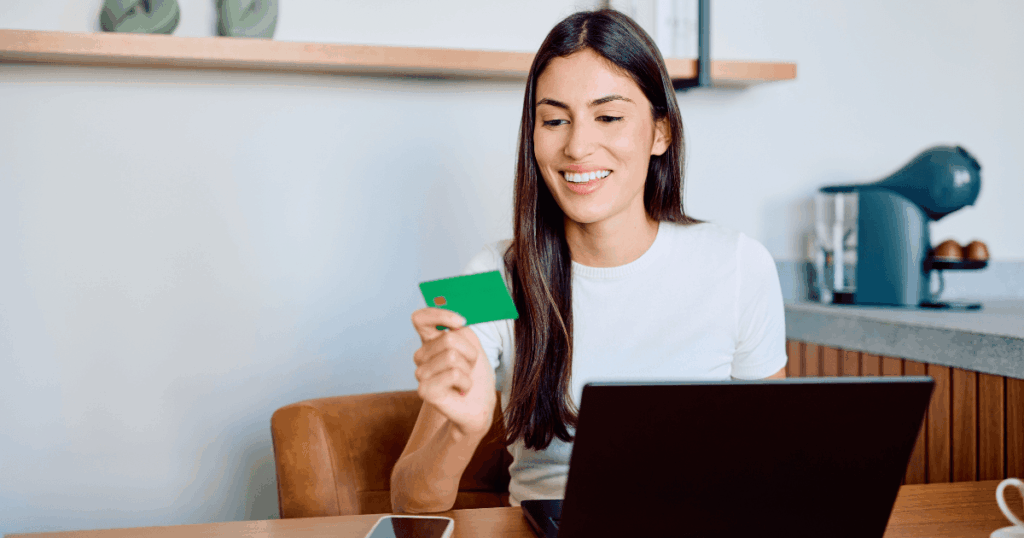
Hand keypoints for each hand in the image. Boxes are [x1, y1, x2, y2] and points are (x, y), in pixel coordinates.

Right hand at [411, 307, 496, 438]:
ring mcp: (421, 374)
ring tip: (464, 380)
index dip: (439, 315)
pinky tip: (462, 391)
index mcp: (430, 342)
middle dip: (470, 352)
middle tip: (469, 367)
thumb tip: (456, 324)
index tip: (461, 323)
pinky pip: (453, 374)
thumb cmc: (476, 376)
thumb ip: (461, 330)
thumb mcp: (473, 345)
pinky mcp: (425, 391)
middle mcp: (421, 356)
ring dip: (468, 369)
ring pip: (452, 355)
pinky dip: (466, 382)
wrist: (479, 406)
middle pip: (448, 338)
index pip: (420, 318)